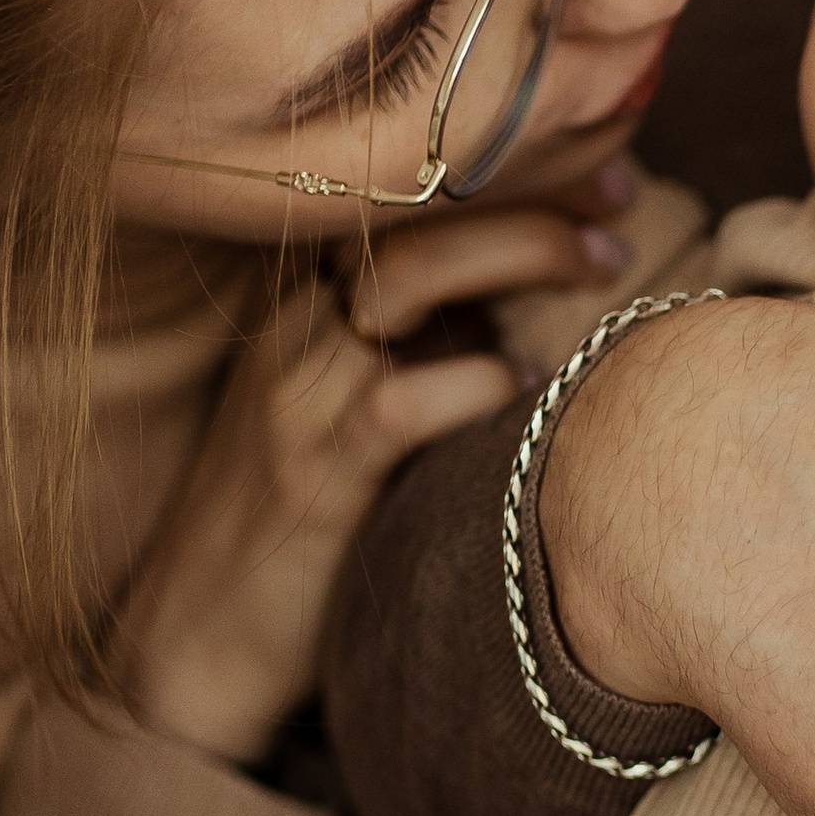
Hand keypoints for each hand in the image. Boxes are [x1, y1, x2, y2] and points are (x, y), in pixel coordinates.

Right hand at [121, 203, 627, 765]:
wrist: (195, 641)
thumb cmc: (306, 525)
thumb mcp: (364, 410)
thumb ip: (434, 348)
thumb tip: (546, 301)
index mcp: (314, 303)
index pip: (412, 199)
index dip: (513, 174)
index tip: (607, 174)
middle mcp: (300, 325)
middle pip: (416, 215)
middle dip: (529, 198)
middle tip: (619, 213)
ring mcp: (299, 391)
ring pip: (411, 278)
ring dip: (519, 257)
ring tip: (601, 267)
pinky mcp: (313, 469)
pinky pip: (399, 398)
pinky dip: (474, 382)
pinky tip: (525, 390)